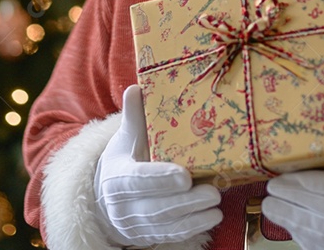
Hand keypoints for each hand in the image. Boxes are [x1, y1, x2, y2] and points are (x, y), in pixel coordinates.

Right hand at [94, 85, 222, 245]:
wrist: (106, 197)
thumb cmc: (123, 160)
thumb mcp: (125, 138)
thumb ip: (133, 117)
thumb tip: (137, 89)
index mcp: (115, 177)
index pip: (136, 180)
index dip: (160, 178)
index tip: (184, 175)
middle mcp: (121, 205)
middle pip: (155, 206)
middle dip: (185, 201)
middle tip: (213, 192)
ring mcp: (134, 225)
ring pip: (165, 224)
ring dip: (193, 216)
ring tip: (217, 204)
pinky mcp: (146, 237)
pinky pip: (170, 235)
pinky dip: (191, 228)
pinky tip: (211, 218)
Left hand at [263, 112, 323, 249]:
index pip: (318, 184)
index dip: (293, 180)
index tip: (277, 174)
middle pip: (304, 207)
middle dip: (282, 198)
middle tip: (269, 189)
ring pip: (308, 231)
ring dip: (286, 219)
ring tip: (272, 208)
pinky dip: (305, 242)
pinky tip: (299, 234)